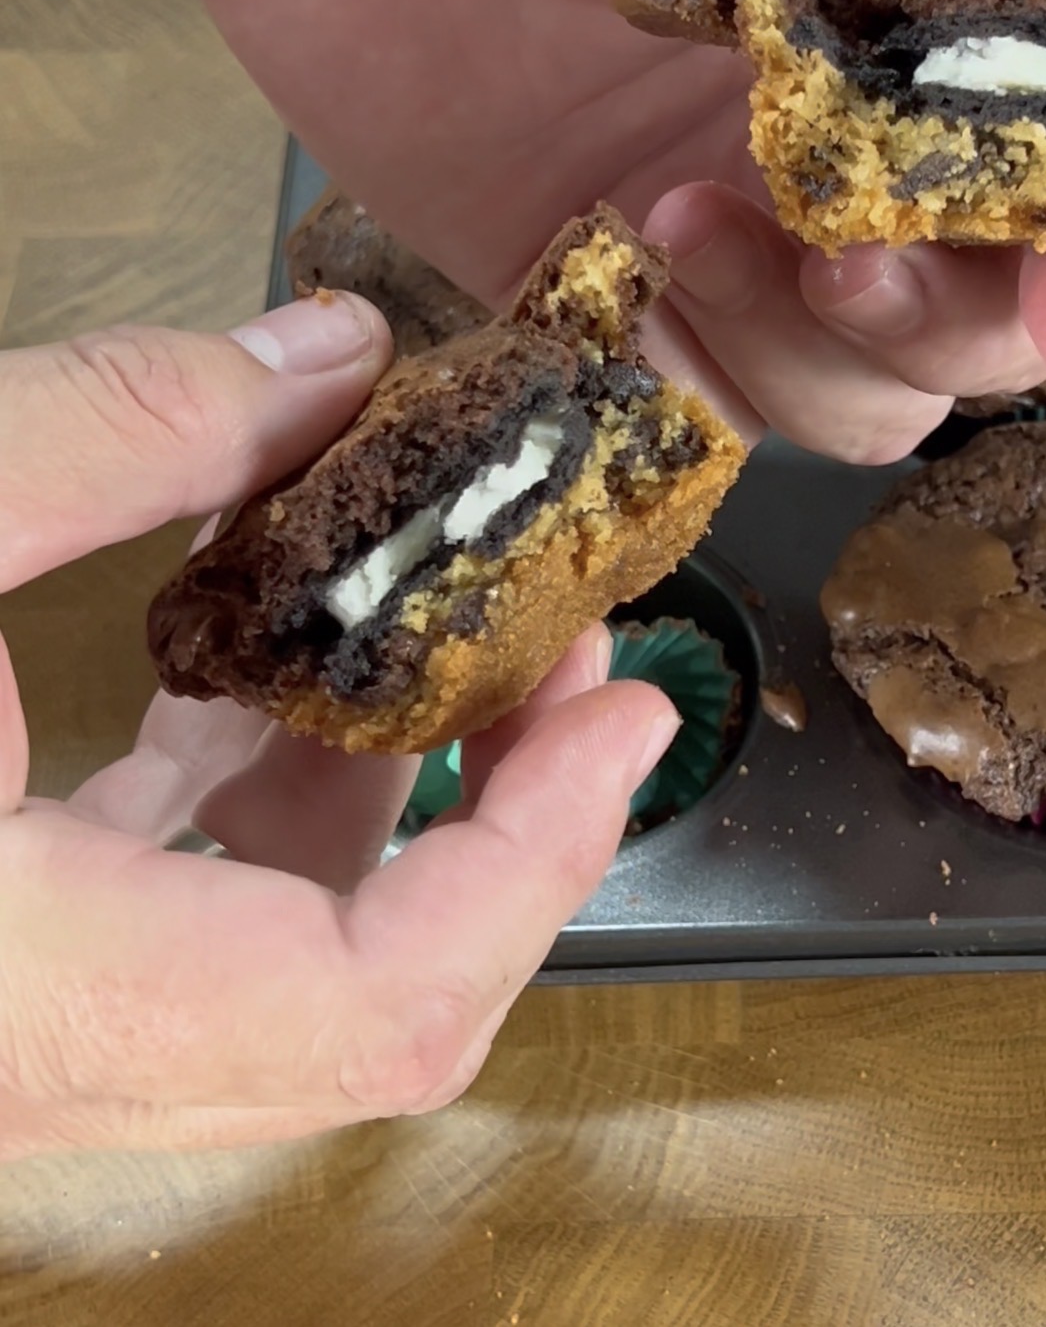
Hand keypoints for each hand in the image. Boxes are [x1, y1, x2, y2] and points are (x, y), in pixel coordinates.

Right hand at [0, 297, 674, 1156]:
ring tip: (453, 632)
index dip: (536, 865)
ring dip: (388, 801)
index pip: (375, 1010)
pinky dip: (262, 801)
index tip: (625, 714)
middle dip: (497, 819)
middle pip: (360, 1006)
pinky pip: (180, 917)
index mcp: (20, 986)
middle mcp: (30, 1054)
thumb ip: (112, 425)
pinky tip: (280, 668)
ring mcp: (14, 1027)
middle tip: (565, 647)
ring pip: (277, 964)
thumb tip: (327, 352)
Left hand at [191, 0, 1045, 462]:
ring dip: (803, 355)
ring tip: (672, 214)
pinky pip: (676, 402)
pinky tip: (610, 269)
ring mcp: (712, 213)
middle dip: (952, 321)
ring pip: (844, 389)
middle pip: (974, 307)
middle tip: (848, 256)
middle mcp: (833, 123)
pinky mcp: (582, 270)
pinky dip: (675, 390)